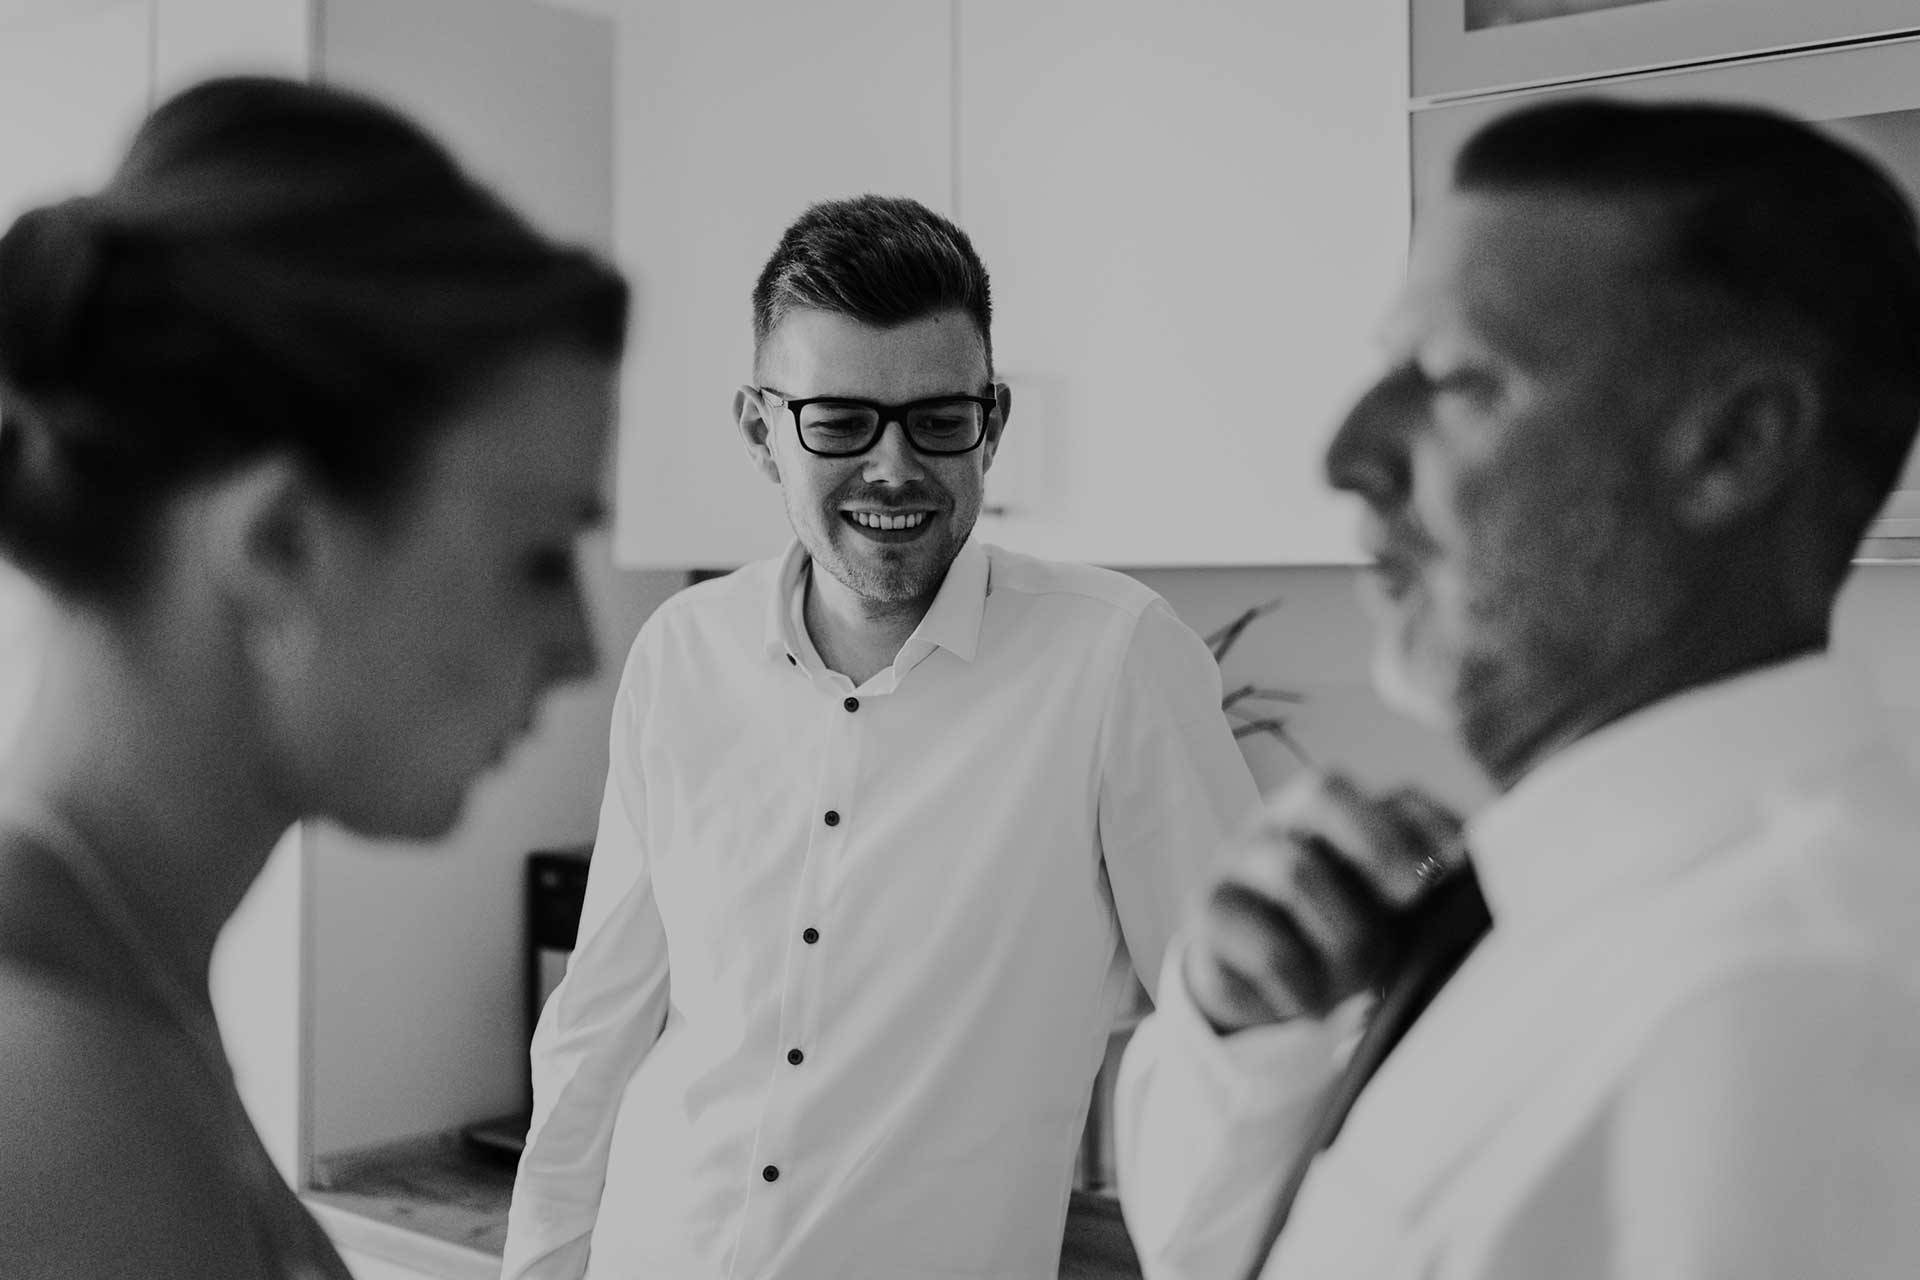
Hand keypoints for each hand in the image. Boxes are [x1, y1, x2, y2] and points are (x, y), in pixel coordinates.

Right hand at [1182, 772, 1464, 1034]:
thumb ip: (1421, 892)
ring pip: (1297, 871)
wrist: (1253, 985)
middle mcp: (1282, 821)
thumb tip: (1473, 899)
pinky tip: (1308, 1003)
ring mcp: (1238, 861)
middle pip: (1324, 791)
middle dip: (1378, 842)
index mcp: (1340, 814)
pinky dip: (1301, 985)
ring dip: (1342, 935)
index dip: (1430, 825)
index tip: (1457, 866)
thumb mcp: (1382, 914)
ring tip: (1352, 980)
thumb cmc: (1335, 936)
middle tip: (1409, 896)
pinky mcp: (1208, 913)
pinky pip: (1265, 944)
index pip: (1393, 796)